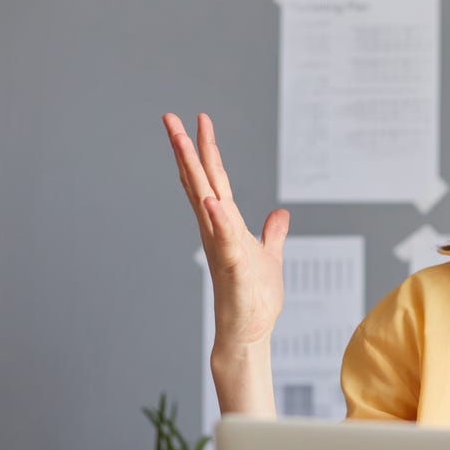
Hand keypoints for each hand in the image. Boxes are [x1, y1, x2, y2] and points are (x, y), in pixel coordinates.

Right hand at [164, 113, 289, 353]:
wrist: (248, 333)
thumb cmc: (254, 297)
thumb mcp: (269, 255)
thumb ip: (272, 233)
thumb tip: (279, 213)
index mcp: (226, 225)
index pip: (215, 180)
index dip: (207, 150)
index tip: (199, 120)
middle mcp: (217, 231)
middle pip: (199, 182)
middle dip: (186, 149)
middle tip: (170, 117)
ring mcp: (221, 248)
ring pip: (205, 203)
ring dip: (195, 174)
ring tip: (184, 143)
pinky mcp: (232, 268)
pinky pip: (225, 239)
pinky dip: (219, 219)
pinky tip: (212, 199)